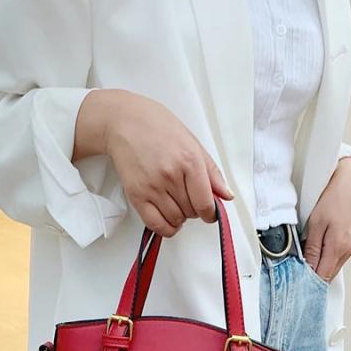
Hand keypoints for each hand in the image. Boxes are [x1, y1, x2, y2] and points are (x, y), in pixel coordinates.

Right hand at [74, 89, 233, 236]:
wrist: (123, 122)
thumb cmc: (157, 127)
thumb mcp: (192, 143)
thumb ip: (211, 172)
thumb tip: (226, 195)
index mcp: (189, 161)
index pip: (206, 203)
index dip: (210, 213)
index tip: (210, 213)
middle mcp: (171, 176)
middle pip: (191, 212)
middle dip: (194, 209)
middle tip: (188, 198)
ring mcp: (153, 187)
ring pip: (176, 220)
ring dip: (179, 217)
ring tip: (175, 203)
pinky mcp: (137, 196)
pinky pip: (156, 225)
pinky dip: (166, 228)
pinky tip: (168, 218)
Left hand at [302, 156, 350, 281]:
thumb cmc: (335, 196)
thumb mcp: (316, 223)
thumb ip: (312, 248)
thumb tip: (308, 268)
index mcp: (339, 247)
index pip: (322, 276)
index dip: (308, 283)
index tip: (296, 284)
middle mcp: (348, 250)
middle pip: (328, 275)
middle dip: (313, 277)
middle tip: (297, 275)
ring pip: (333, 267)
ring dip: (320, 267)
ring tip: (305, 263)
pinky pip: (338, 258)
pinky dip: (327, 259)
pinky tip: (318, 253)